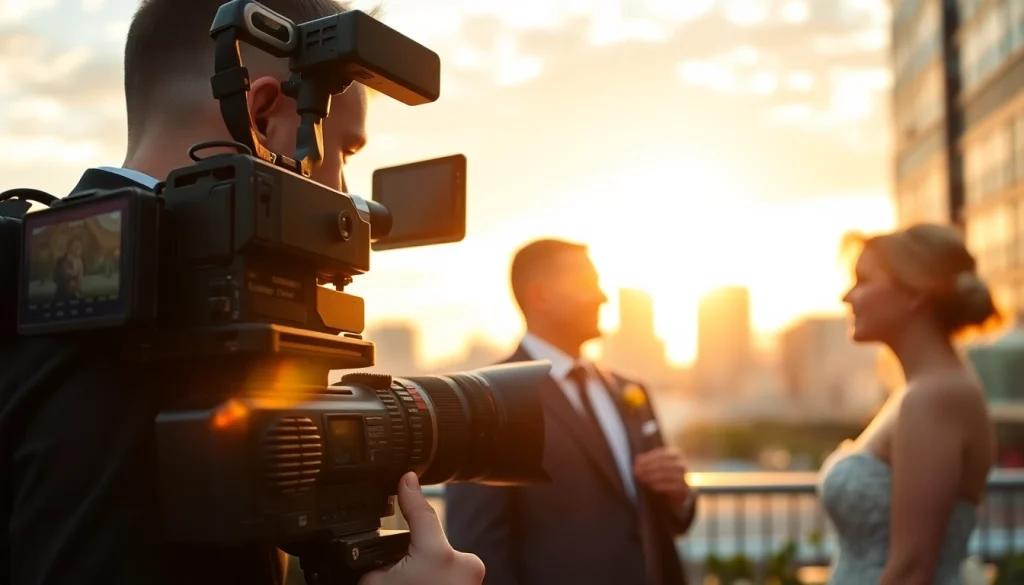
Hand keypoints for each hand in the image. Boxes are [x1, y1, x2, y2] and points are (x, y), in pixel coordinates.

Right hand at [360, 472, 485, 584]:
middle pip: (430, 545)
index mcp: (441, 556)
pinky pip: (447, 578)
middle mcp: (466, 565)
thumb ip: (375, 558)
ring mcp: (472, 580)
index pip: (422, 514)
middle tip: (398, 578)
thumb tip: (375, 555)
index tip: (407, 477)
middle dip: (414, 554)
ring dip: (424, 570)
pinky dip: (433, 581)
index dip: (409, 493)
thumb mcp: (375, 583)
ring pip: (438, 564)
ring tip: (408, 584)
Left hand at [633, 447, 692, 507]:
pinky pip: (674, 487)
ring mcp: (685, 477)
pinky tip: (652, 486)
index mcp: (675, 454)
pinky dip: (663, 486)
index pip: (662, 454)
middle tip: (637, 472)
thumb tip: (637, 460)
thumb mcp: (656, 467)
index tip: (636, 463)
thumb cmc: (662, 477)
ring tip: (642, 479)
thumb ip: (648, 462)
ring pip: (669, 475)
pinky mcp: (685, 490)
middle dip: (649, 468)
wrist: (675, 495)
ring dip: (654, 477)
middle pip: (665, 464)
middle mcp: (682, 464)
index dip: (648, 458)